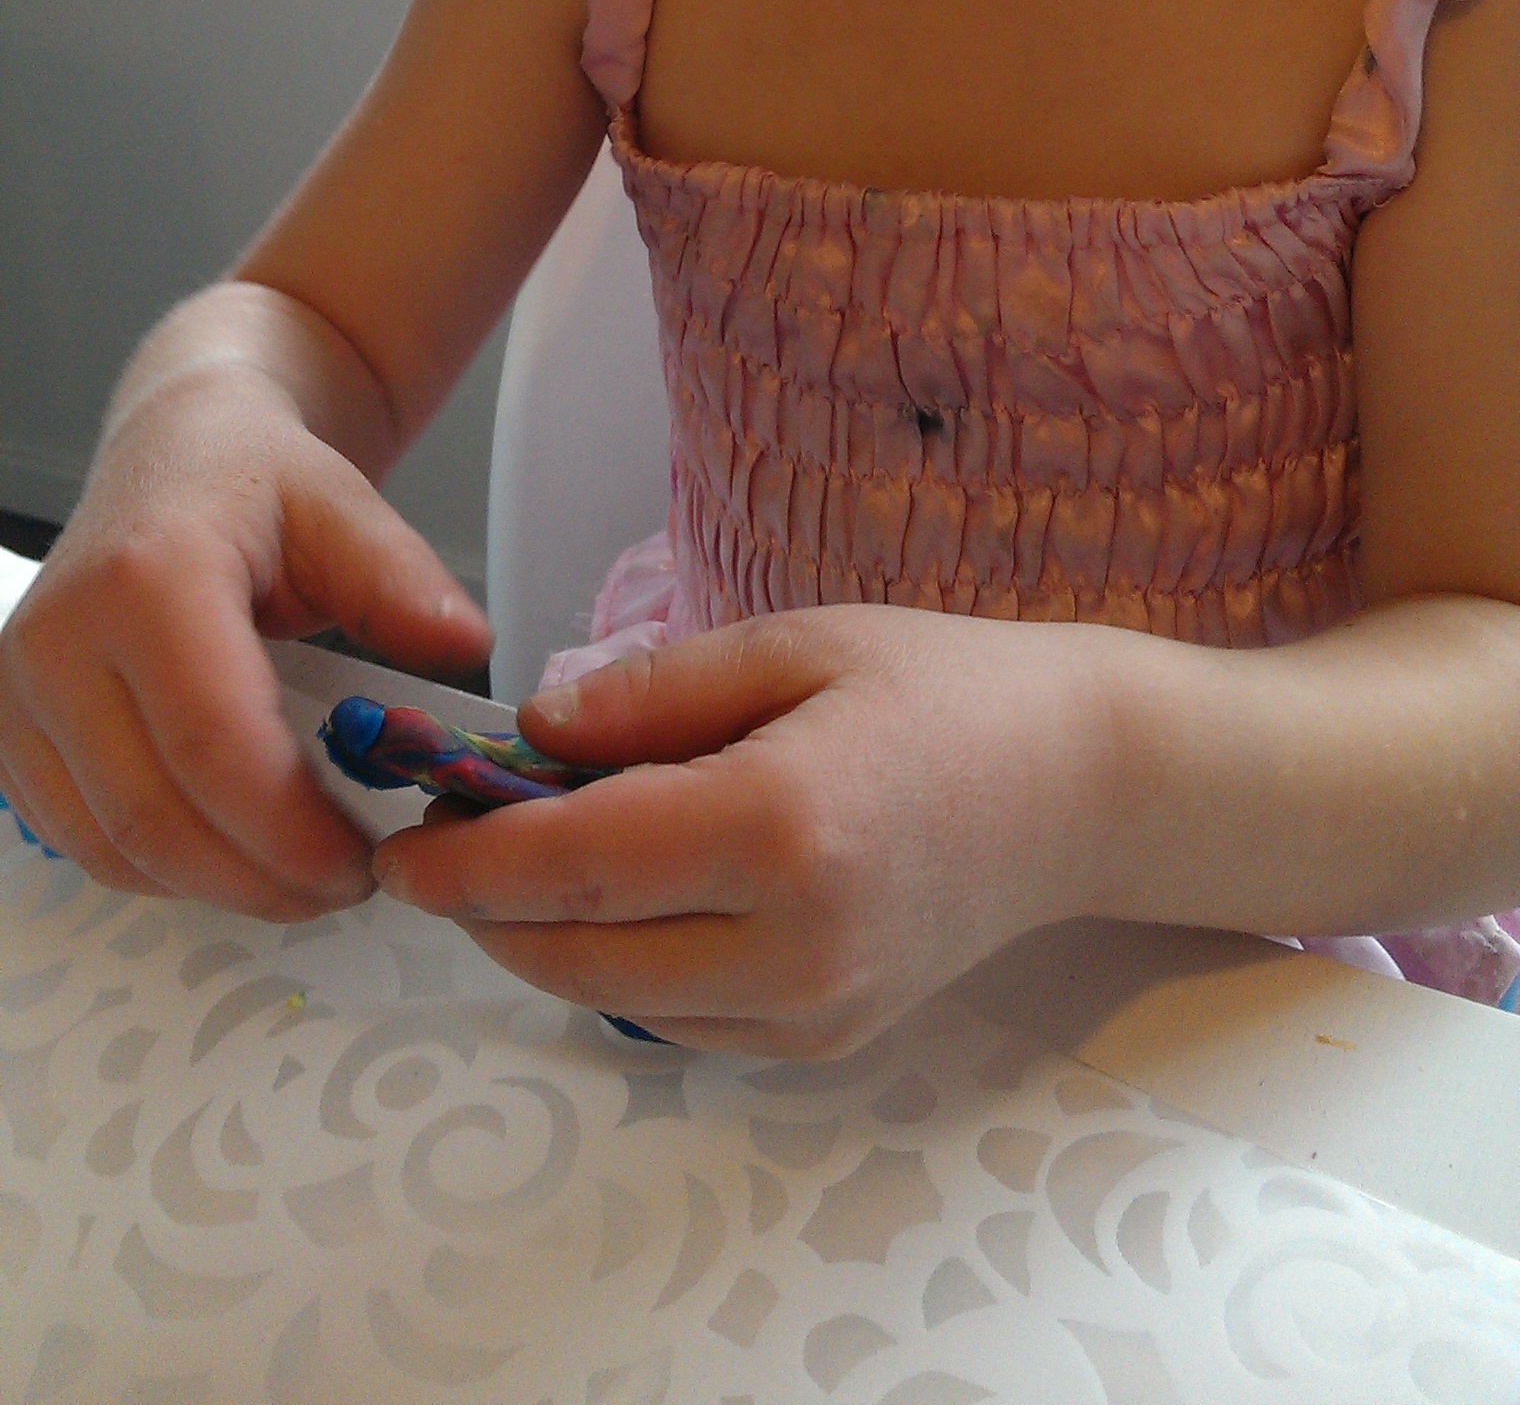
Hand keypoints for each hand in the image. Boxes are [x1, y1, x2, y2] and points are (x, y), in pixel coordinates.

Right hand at [0, 372, 491, 920]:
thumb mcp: (346, 506)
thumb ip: (404, 580)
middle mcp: (60, 639)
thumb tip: (464, 647)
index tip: (362, 861)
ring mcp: (17, 691)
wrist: (176, 453)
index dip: (290, 831)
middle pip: (155, 816)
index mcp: (147, 578)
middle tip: (343, 883)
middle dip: (261, 878)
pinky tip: (228, 842)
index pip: (214, 743)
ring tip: (297, 867)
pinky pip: (79, 839)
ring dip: (213, 883)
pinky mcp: (7, 731)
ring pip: (112, 846)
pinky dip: (160, 865)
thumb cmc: (256, 481)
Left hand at [371, 606, 1112, 1057]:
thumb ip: (653, 694)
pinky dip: (617, 963)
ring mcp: (810, 1010)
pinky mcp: (822, 1042)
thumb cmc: (942, 688)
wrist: (1082, 788)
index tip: (398, 836)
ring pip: (612, 998)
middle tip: (441, 833)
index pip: (571, 863)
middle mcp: (791, 944)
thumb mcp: (794, 643)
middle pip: (572, 952)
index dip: (463, 859)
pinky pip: (676, 1018)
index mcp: (779, 826)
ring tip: (521, 850)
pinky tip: (620, 890)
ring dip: (541, 938)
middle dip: (482, 905)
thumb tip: (528, 732)